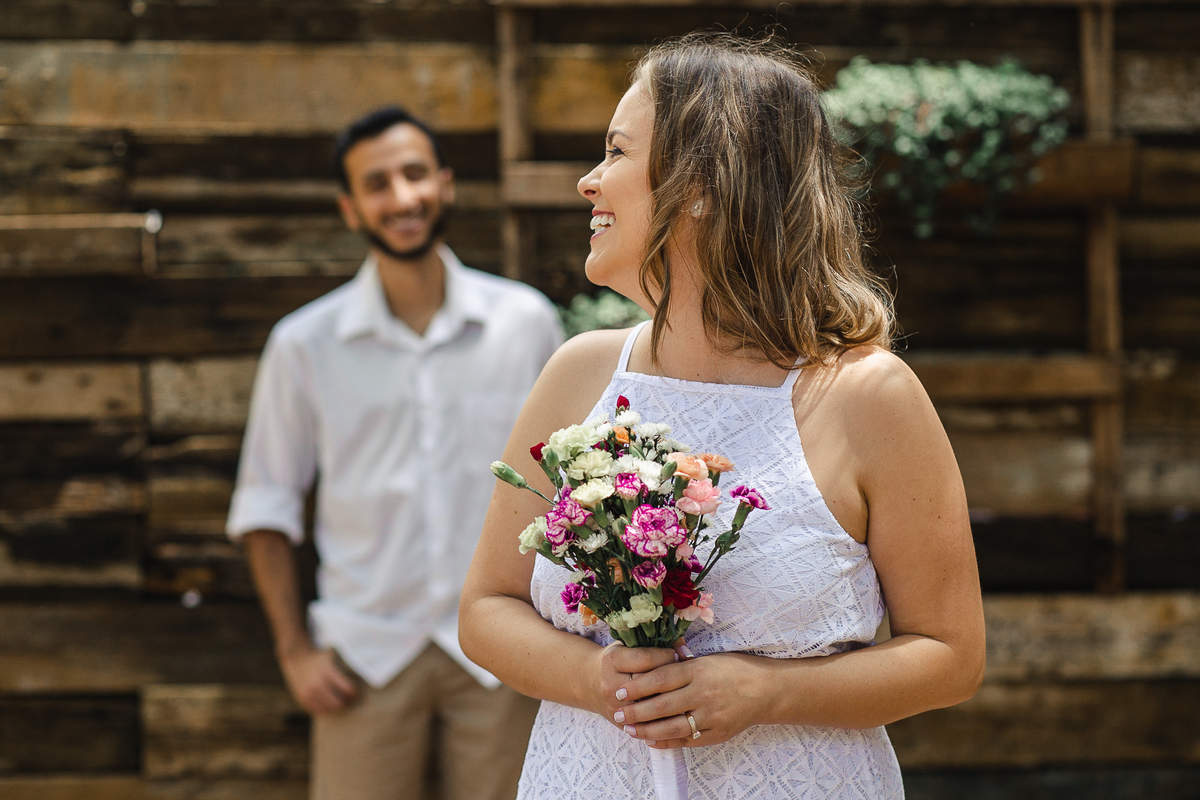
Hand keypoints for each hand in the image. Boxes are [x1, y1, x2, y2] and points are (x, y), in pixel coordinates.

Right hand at [280, 646, 358, 714]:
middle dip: (346, 702)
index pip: (347, 689)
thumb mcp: (333, 656)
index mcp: (327, 671)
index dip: (354, 693)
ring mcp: (309, 693)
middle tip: (350, 700)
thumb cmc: (321, 658)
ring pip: (329, 709)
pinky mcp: (303, 700)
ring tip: (341, 702)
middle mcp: (317, 684)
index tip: (356, 692)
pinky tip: (330, 704)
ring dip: (337, 707)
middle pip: (339, 702)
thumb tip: (366, 672)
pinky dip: (326, 709)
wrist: (297, 659)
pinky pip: (319, 711)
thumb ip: (346, 665)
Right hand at [590, 642, 676, 732]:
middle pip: (649, 683)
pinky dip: (665, 719)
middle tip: (683, 674)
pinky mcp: (622, 724)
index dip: (665, 655)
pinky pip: (649, 724)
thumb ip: (653, 644)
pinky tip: (677, 712)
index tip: (676, 654)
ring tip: (681, 692)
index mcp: (612, 660)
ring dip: (670, 700)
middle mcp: (611, 684)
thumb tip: (683, 648)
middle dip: (671, 678)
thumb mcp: (628, 646)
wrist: (591, 683)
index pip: (645, 658)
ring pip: (651, 706)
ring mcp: (615, 707)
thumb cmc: (616, 661)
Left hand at [613, 651, 771, 747]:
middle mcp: (702, 693)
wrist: (767, 690)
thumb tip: (652, 665)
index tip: (620, 691)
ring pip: (671, 726)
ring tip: (630, 730)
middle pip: (661, 705)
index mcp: (698, 670)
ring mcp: (710, 715)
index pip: (660, 679)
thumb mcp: (708, 659)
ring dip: (647, 730)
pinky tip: (652, 740)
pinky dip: (667, 741)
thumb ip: (682, 665)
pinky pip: (687, 739)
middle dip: (635, 711)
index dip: (637, 687)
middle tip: (618, 715)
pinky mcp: (717, 733)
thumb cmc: (735, 669)